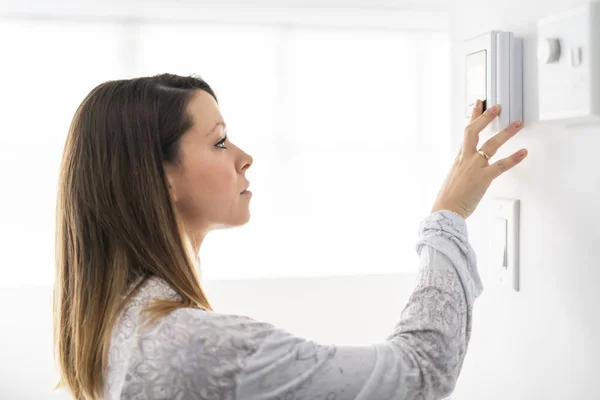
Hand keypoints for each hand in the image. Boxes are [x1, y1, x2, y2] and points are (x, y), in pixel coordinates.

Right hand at [431, 100, 527, 219]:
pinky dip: (514, 158)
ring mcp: (474, 167)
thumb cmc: (449, 198)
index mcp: (459, 158)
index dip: (473, 116)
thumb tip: (469, 164)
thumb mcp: (453, 177)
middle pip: (474, 131)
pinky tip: (523, 152)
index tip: (479, 104)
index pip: (466, 132)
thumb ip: (462, 167)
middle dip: (485, 117)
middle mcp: (466, 159)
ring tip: (517, 124)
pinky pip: (501, 165)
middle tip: (497, 106)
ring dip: (506, 133)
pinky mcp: (483, 178)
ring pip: (490, 145)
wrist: (446, 210)